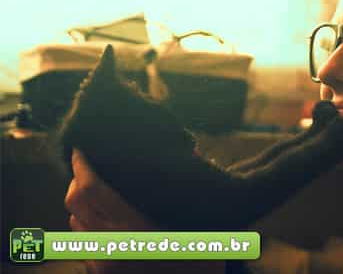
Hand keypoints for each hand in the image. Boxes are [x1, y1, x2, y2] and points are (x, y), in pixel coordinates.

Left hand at [65, 149, 224, 273]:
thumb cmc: (201, 257)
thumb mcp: (199, 223)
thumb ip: (186, 191)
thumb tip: (185, 154)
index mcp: (133, 227)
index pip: (91, 189)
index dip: (81, 165)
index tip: (82, 149)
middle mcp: (111, 244)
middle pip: (75, 202)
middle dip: (77, 180)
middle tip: (88, 166)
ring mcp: (102, 261)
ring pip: (75, 222)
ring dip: (81, 204)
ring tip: (96, 191)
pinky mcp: (101, 272)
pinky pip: (83, 242)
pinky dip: (86, 225)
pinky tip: (105, 220)